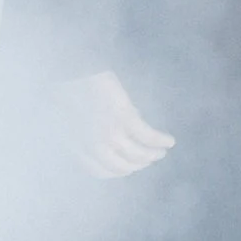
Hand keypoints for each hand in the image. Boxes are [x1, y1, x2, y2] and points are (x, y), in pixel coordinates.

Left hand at [58, 69, 174, 177]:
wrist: (72, 68)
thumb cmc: (70, 88)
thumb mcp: (73, 117)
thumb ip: (90, 132)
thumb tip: (120, 133)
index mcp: (77, 148)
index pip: (100, 171)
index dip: (116, 172)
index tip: (128, 168)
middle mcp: (93, 145)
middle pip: (121, 166)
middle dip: (137, 165)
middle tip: (149, 160)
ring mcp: (109, 133)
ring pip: (138, 154)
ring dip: (153, 155)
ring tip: (161, 152)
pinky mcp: (124, 117)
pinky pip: (148, 136)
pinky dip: (161, 140)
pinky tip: (170, 141)